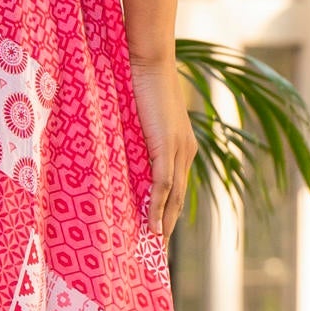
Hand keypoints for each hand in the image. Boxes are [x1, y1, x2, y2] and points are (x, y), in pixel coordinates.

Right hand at [128, 56, 195, 239]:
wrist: (148, 62)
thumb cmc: (140, 83)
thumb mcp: (140, 118)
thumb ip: (139, 138)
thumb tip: (123, 154)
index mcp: (183, 144)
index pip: (177, 185)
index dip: (169, 208)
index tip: (158, 229)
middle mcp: (186, 150)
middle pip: (179, 197)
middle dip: (169, 223)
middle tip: (157, 247)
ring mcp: (179, 150)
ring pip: (174, 196)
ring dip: (164, 222)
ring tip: (153, 244)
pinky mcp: (168, 147)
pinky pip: (163, 186)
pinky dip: (157, 207)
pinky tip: (150, 226)